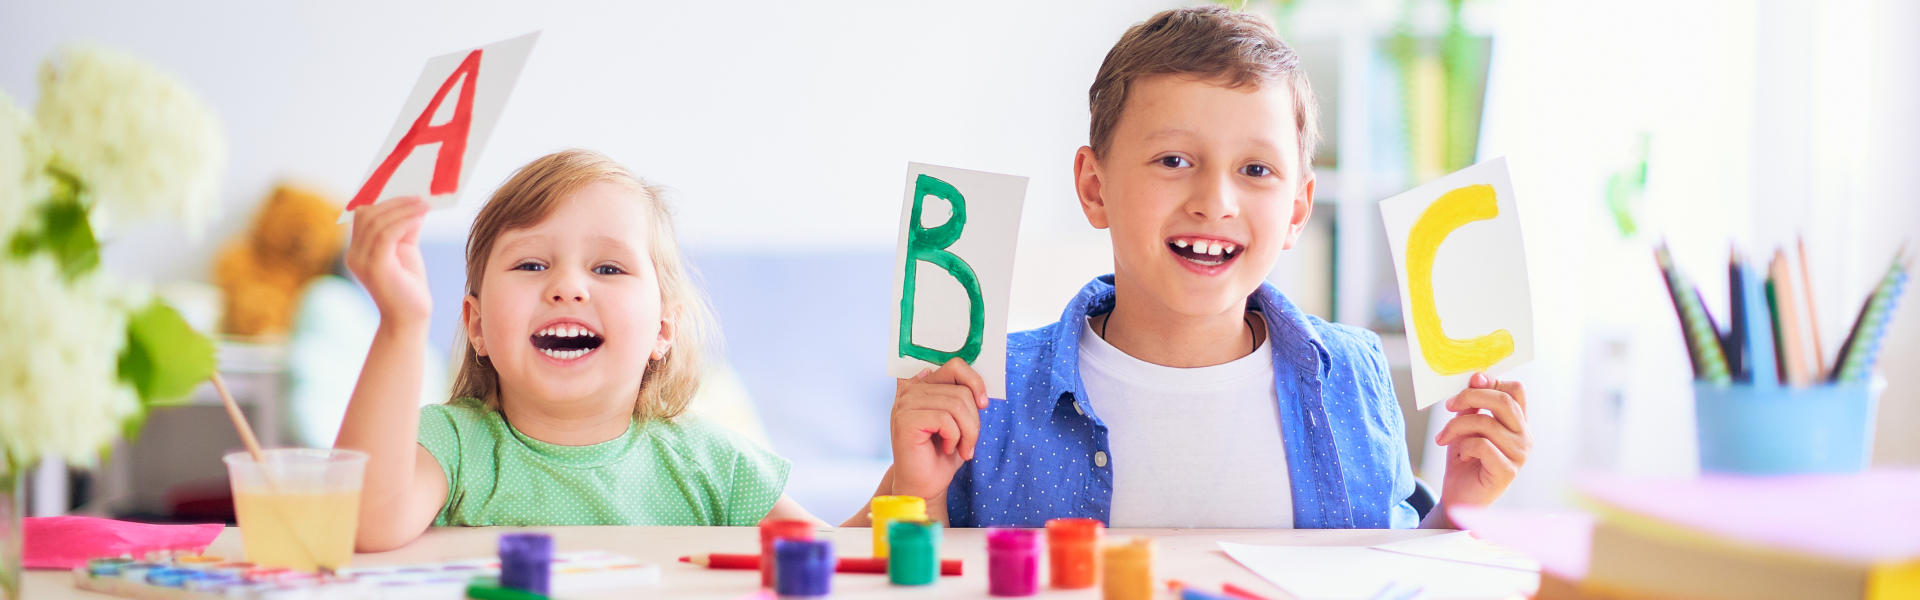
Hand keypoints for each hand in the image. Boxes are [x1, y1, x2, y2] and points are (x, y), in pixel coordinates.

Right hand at [345, 197, 432, 326]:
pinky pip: (386, 235)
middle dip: (394, 203)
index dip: (384, 202)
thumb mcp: (406, 250)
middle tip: (420, 199)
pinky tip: (419, 219)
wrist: (410, 318)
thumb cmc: (409, 286)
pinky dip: (403, 222)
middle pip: (367, 215)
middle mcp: (354, 255)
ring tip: (424, 206)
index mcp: (358, 250)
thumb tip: (415, 204)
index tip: (409, 194)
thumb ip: (405, 228)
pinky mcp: (375, 267)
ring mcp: (362, 261)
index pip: (363, 216)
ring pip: (376, 222)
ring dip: (402, 210)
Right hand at [888, 358, 989, 498]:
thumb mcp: (958, 421)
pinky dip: (954, 438)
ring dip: (967, 432)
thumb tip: (975, 384)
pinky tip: (947, 448)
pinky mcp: (906, 419)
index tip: (983, 403)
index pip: (955, 366)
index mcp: (922, 385)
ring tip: (961, 448)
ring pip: (956, 404)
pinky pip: (945, 419)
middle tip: (969, 442)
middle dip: (973, 420)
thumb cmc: (941, 454)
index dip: (974, 381)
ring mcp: (906, 403)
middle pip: (961, 390)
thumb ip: (961, 397)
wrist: (924, 485)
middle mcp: (911, 390)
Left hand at [1434, 373, 1530, 508]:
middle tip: (1449, 405)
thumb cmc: (1464, 459)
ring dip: (1457, 426)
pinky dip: (1465, 446)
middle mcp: (1524, 436)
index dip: (1492, 381)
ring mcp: (1519, 454)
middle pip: (1504, 401)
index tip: (1470, 382)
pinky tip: (1462, 454)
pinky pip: (1482, 445)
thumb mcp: (1465, 425)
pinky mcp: (1508, 471)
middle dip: (1471, 397)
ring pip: (1487, 423)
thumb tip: (1476, 377)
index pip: (1516, 391)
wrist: (1458, 495)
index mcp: (1517, 422)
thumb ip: (1472, 405)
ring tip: (1445, 437)